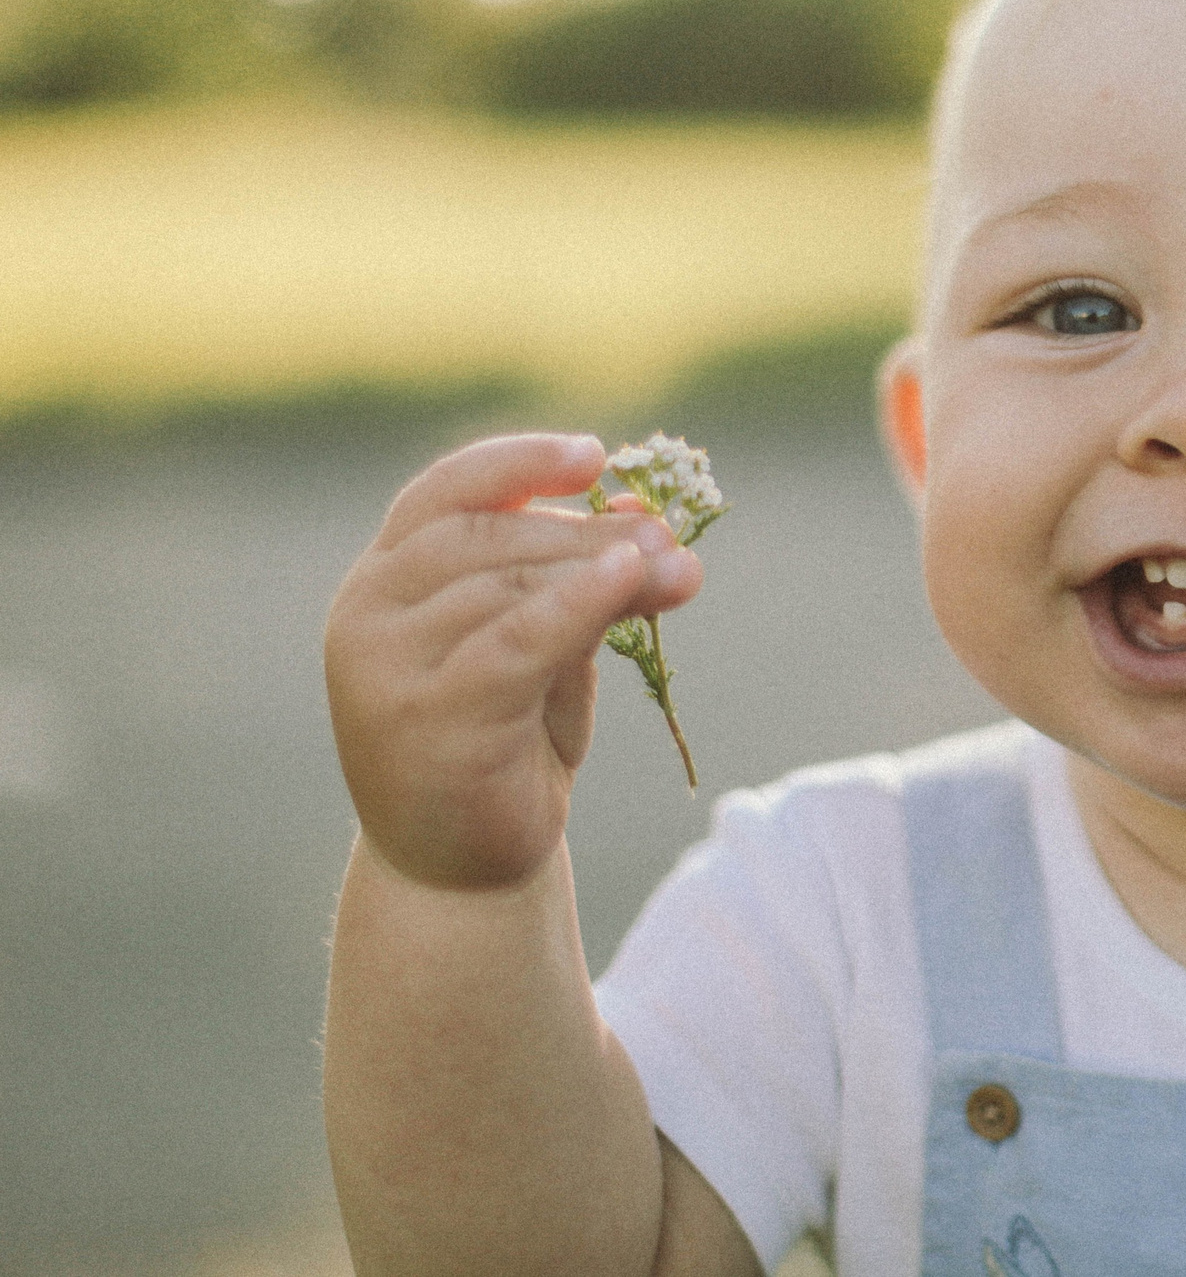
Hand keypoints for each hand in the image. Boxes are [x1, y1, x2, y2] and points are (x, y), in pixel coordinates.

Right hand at [323, 433, 702, 892]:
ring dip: (603, 568)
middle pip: (489, 534)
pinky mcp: (422, 717)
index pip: (445, 492)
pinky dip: (575, 606)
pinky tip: (628, 584)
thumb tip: (644, 510)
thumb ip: (576, 580)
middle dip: (591, 531)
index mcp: (385, 579)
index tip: (595, 454)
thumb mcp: (543, 647)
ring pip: (508, 585)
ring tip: (677, 568)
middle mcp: (368, 612)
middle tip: (671, 537)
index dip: (520, 461)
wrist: (460, 870)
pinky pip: (512, 642)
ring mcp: (384, 667)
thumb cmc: (505, 744)